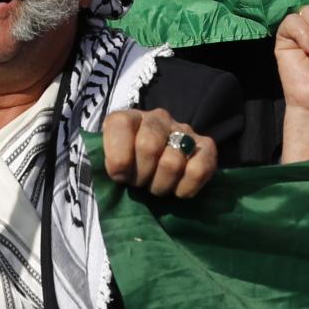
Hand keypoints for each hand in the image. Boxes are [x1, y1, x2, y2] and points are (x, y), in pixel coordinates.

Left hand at [101, 107, 218, 198]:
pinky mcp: (205, 147)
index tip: (118, 176)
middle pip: (148, 146)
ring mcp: (183, 131)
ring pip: (173, 163)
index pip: (120, 125)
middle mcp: (157, 118)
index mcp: (127, 118)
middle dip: (140, 176)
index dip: (117, 158)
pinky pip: (199, 169)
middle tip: (139, 184)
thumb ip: (103, 163)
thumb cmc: (127, 170)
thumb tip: (115, 171)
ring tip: (156, 186)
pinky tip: (177, 190)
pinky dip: (186, 188)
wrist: (155, 174)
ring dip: (161, 186)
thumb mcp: (106, 164)